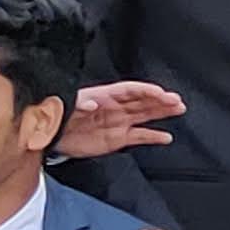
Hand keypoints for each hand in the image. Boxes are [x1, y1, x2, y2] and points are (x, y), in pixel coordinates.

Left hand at [57, 79, 185, 159]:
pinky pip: (139, 136)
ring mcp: (118, 123)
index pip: (131, 91)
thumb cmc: (60, 114)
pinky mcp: (117, 139)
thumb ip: (81, 104)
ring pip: (145, 116)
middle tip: (177, 101)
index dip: (147, 91)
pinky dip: (152, 137)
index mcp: (105, 96)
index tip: (161, 93)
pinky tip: (165, 137)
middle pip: (143, 101)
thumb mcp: (68, 105)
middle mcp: (115, 108)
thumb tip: (92, 104)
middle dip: (160, 100)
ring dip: (161, 112)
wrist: (52, 135)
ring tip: (178, 109)